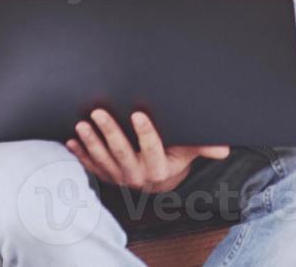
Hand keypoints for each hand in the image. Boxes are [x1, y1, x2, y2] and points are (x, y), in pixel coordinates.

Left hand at [65, 108, 228, 192]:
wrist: (158, 181)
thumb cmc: (174, 157)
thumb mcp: (190, 152)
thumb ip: (204, 147)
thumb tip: (225, 149)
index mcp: (158, 169)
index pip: (152, 149)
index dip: (145, 133)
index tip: (138, 114)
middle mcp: (137, 177)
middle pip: (122, 153)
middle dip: (109, 132)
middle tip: (99, 113)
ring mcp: (119, 177)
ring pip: (103, 159)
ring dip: (90, 141)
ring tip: (82, 124)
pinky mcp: (106, 176)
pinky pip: (91, 166)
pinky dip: (80, 154)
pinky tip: (70, 140)